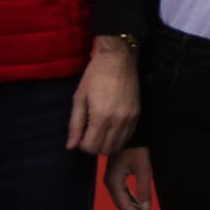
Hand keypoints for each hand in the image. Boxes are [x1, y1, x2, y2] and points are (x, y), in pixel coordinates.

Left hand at [67, 37, 139, 155]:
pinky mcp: (138, 113)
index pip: (91, 147)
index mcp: (101, 117)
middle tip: (89, 133)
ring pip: (118, 145)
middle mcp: (118, 121)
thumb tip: (71, 147)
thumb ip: (75, 125)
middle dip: (94, 146)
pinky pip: (129, 135)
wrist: (118, 59)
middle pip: (105, 150)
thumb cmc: (94, 76)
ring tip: (101, 130)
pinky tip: (112, 126)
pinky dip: (118, 137)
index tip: (80, 133)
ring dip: (107, 143)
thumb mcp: (79, 99)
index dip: (82, 144)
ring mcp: (130, 118)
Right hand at [105, 146, 158, 209]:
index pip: (126, 206)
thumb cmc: (137, 148)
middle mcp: (111, 184)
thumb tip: (147, 208)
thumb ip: (144, 187)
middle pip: (124, 206)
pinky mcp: (117, 178)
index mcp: (114, 182)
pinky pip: (125, 195)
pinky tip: (144, 207)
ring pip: (124, 202)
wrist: (131, 133)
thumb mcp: (144, 167)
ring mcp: (113, 181)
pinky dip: (134, 202)